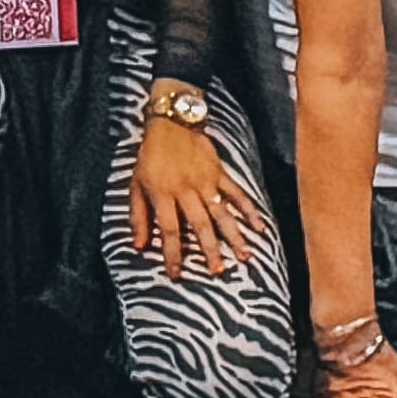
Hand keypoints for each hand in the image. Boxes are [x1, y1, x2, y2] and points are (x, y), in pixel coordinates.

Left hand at [126, 105, 253, 279]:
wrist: (171, 123)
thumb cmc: (150, 156)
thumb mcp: (135, 185)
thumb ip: (138, 216)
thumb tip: (139, 246)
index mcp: (164, 195)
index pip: (169, 230)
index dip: (173, 254)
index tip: (177, 274)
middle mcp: (186, 191)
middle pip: (200, 225)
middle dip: (209, 250)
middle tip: (218, 271)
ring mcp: (206, 182)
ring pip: (222, 213)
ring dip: (233, 235)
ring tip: (244, 256)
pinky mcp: (220, 173)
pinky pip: (237, 193)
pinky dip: (249, 210)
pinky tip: (260, 226)